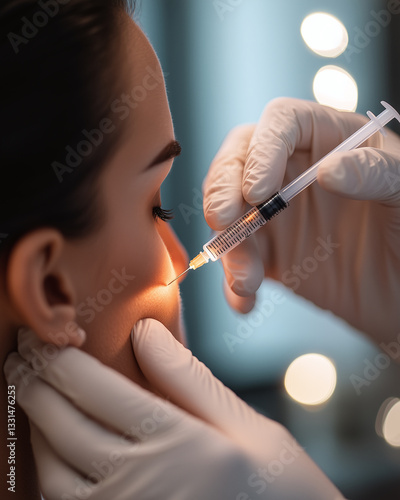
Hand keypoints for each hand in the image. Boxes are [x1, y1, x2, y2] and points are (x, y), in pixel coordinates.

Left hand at [4, 322, 343, 499]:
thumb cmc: (277, 488)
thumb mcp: (245, 425)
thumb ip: (189, 378)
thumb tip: (146, 331)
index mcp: (173, 443)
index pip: (95, 388)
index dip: (59, 358)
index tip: (41, 337)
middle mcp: (137, 484)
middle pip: (61, 424)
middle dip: (34, 383)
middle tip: (22, 357)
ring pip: (51, 470)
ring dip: (36, 428)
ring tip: (35, 397)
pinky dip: (49, 473)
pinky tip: (55, 451)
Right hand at [203, 97, 399, 343]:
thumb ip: (378, 173)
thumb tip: (329, 170)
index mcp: (331, 141)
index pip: (282, 122)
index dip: (262, 149)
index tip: (260, 189)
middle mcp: (296, 172)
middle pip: (239, 160)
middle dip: (222, 188)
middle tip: (223, 220)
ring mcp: (280, 215)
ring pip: (231, 212)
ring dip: (228, 244)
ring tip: (246, 278)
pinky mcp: (272, 255)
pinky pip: (240, 261)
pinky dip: (233, 283)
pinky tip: (246, 300)